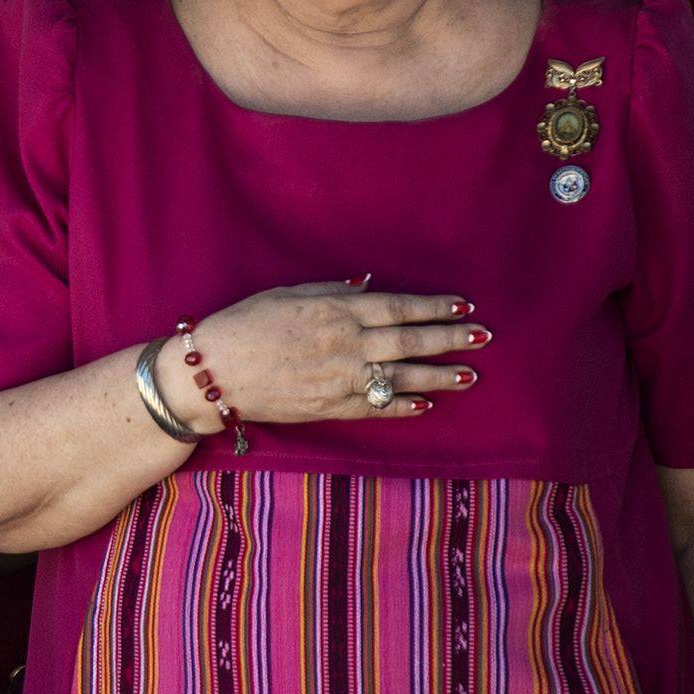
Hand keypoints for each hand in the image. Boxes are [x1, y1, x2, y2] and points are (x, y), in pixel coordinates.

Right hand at [184, 283, 487, 425]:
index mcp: (335, 310)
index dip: (433, 307)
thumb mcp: (286, 295)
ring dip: (438, 375)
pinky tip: (427, 404)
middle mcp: (345, 344)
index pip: (397, 307)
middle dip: (449, 338)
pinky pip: (376, 407)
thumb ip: (330, 291)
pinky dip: (403, 406)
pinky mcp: (329, 407)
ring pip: (401, 376)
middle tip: (482, 337)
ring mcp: (340, 378)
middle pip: (409, 340)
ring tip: (468, 374)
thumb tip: (367, 286)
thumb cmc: (242, 326)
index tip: (462, 306)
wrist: (212, 373)